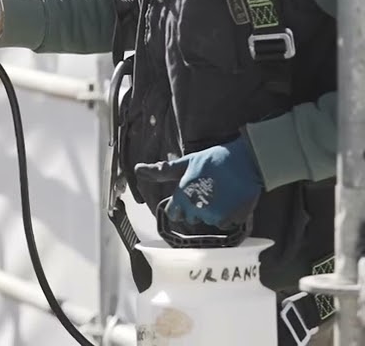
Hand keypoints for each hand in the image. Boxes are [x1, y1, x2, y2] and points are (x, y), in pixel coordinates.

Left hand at [133, 136, 262, 228]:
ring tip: (219, 194)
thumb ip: (162, 171)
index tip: (188, 196)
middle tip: (206, 191)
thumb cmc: (213, 160)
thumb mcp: (186, 163)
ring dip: (211, 212)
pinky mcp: (233, 219)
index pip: (173, 213)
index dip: (179, 206)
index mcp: (184, 195)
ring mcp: (216, 215)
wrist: (247, 161)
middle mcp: (198, 208)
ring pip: (207, 221)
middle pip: (190, 218)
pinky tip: (230, 201)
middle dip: (195, 208)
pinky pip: (224, 224)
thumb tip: (138, 169)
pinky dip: (226, 216)